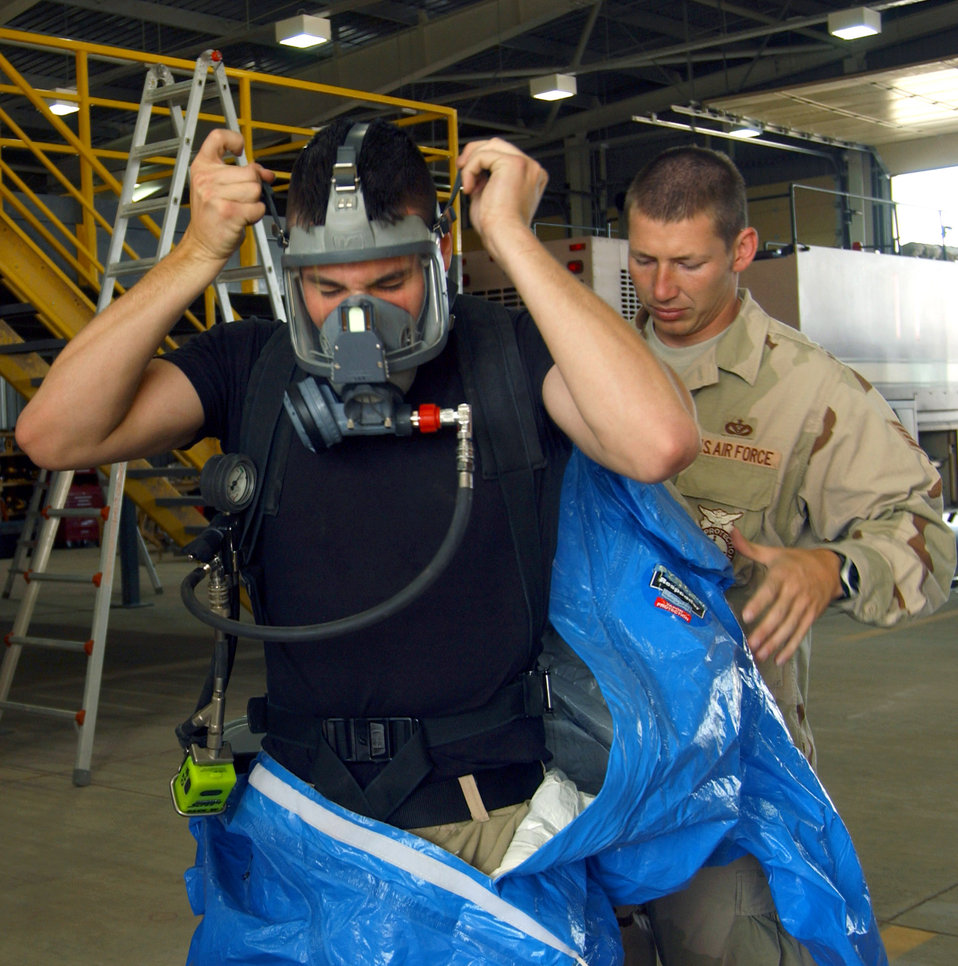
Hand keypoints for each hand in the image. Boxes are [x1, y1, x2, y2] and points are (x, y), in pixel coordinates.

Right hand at [182, 129, 274, 264]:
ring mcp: (216, 195)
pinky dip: (255, 215)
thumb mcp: (219, 188)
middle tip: (241, 199)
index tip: (240, 150)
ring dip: (254, 202)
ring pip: (255, 190)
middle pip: (250, 172)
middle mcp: (206, 179)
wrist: (203, 244)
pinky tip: (242, 219)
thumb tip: (267, 173)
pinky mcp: (228, 211)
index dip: (234, 139)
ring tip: (240, 210)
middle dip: (254, 187)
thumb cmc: (213, 217)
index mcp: (202, 167)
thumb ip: (241, 175)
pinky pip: (257, 207)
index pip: (217, 137)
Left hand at [456, 138, 546, 259]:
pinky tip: (470, 188)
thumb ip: (486, 180)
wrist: (505, 236)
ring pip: (491, 146)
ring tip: (466, 181)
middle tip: (462, 167)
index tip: (470, 175)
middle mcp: (531, 168)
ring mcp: (524, 164)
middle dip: (475, 153)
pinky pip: (483, 156)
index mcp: (530, 176)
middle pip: (498, 145)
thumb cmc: (500, 226)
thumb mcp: (491, 196)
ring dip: (472, 160)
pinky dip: (470, 170)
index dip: (483, 161)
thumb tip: (475, 171)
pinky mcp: (513, 164)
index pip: (504, 155)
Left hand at [730, 527, 842, 665]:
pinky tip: (779, 659)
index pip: (770, 591)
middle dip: (765, 630)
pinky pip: (801, 633)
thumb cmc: (796, 560)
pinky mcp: (812, 616)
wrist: (830, 568)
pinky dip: (791, 647)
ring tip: (761, 654)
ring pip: (789, 627)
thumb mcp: (774, 553)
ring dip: (775, 642)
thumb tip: (730, 532)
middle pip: (779, 613)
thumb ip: (750, 548)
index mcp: (783, 574)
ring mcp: (805, 605)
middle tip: (751, 643)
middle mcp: (795, 591)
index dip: (759, 603)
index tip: (746, 616)